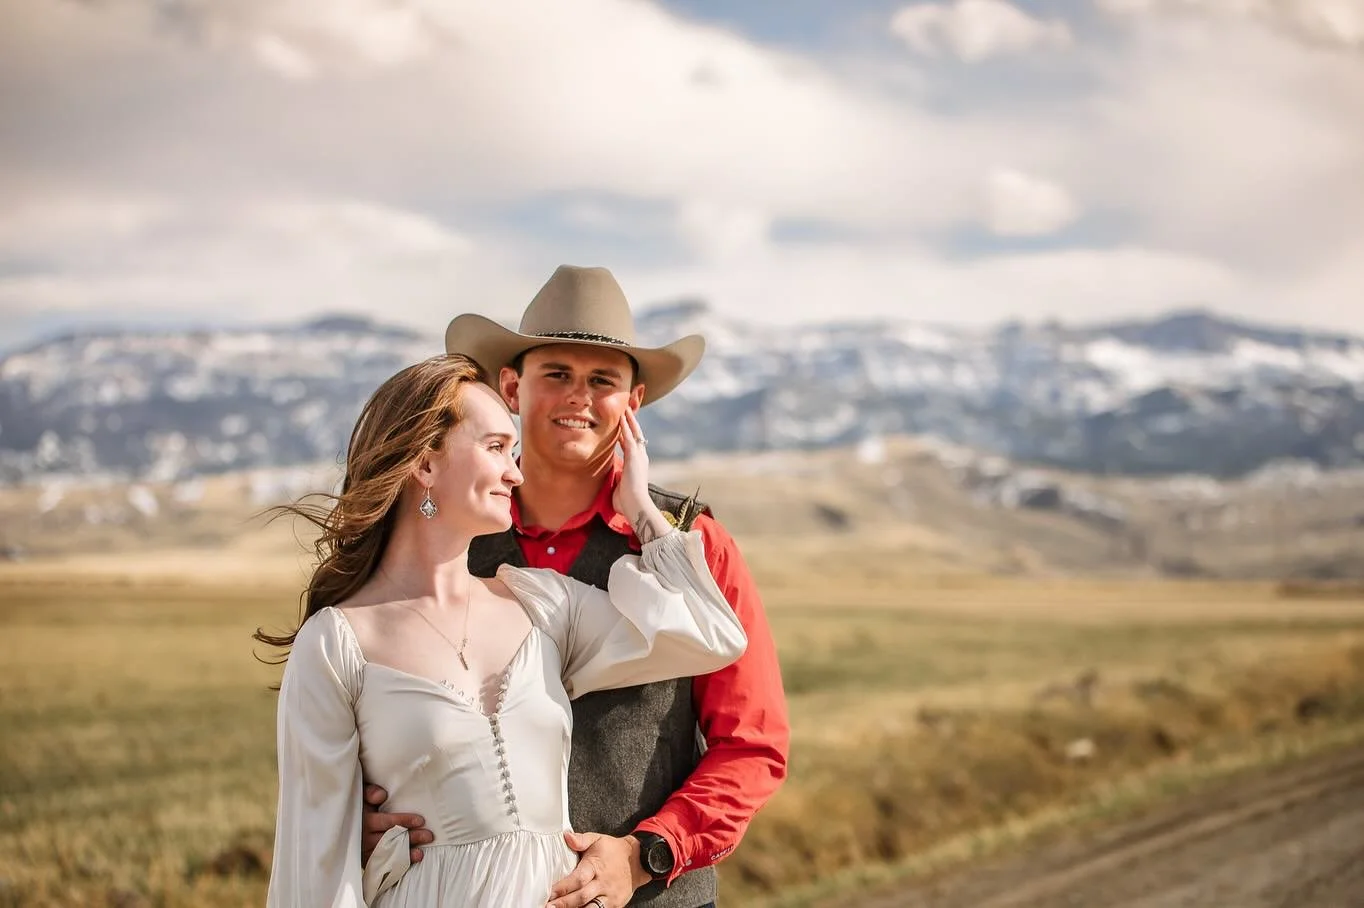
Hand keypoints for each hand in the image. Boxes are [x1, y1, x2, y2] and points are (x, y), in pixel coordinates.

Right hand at [361, 783, 432, 865]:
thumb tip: (381, 796)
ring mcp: (363, 851)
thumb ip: (369, 792)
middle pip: (390, 839)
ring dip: (404, 854)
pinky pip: (381, 866)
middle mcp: (362, 838)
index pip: (387, 822)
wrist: (342, 826)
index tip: (421, 821)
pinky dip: (394, 865)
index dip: (404, 821)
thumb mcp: (360, 796)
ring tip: (420, 854)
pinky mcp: (364, 861)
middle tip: (429, 836)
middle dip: (411, 838)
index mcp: (363, 820)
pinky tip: (407, 864)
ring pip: (387, 854)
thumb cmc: (357, 807)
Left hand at [546, 831, 649, 907]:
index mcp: (596, 866)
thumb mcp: (598, 839)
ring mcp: (609, 896)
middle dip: (563, 903)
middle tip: (548, 906)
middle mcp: (602, 883)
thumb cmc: (614, 850)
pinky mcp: (614, 905)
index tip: (549, 892)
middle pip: (581, 897)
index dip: (562, 887)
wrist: (638, 860)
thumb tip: (566, 836)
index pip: (578, 879)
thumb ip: (581, 839)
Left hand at [611, 408, 669, 544]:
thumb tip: (609, 485)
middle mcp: (641, 458)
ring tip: (625, 407)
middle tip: (627, 410)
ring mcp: (639, 456)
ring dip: (629, 420)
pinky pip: (630, 437)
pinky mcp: (635, 457)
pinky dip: (626, 426)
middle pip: (637, 435)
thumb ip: (617, 482)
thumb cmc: (627, 502)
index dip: (628, 435)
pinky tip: (622, 416)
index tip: (623, 427)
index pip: (632, 445)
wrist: (635, 505)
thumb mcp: (620, 488)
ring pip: (634, 433)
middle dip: (631, 422)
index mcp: (638, 465)